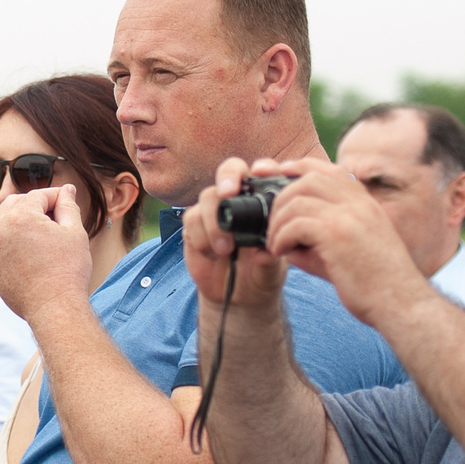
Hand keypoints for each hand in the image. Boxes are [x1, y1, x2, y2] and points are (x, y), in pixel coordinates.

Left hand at [0, 184, 93, 323]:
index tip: (66, 202)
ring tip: (44, 239)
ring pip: (5, 226)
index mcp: (20, 216)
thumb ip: (68, 206)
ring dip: (21, 225)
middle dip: (34, 206)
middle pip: (15, 204)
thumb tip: (66, 190)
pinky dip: (12, 246)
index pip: (38, 195)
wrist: (54, 307)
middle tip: (53, 216)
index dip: (56, 197)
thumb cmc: (68, 269)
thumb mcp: (74, 232)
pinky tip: (31, 256)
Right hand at [185, 156, 291, 308]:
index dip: (263, 166)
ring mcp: (215, 211)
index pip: (264, 173)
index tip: (261, 172)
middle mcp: (239, 200)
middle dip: (228, 177)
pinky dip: (201, 237)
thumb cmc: (262, 275)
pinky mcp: (195, 226)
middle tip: (229, 193)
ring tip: (225, 250)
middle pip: (229, 171)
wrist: (239, 296)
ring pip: (208, 197)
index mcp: (264, 203)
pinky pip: (191, 219)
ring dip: (214, 223)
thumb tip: (264, 253)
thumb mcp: (273, 270)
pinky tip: (213, 255)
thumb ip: (270, 260)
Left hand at [254, 158, 427, 324]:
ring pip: (297, 200)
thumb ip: (317, 238)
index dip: (299, 168)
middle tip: (274, 226)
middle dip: (281, 198)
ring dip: (278, 222)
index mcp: (365, 203)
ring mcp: (350, 216)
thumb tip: (282, 236)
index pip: (328, 170)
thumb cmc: (375, 283)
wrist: (402, 304)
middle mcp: (359, 204)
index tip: (280, 176)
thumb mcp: (347, 251)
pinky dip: (280, 237)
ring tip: (276, 243)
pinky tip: (281, 253)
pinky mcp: (338, 235)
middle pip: (308, 179)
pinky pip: (296, 224)